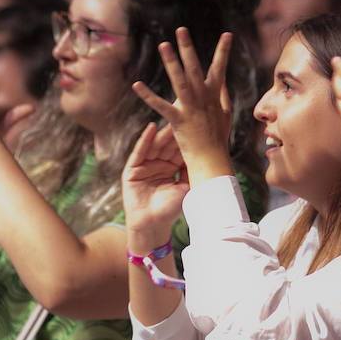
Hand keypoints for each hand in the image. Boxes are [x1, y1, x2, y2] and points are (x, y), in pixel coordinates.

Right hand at [122, 122, 189, 245]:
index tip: (198, 124)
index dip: (188, 138)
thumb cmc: (171, 209)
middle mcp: (158, 164)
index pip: (180, 149)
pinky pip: (140, 151)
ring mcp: (145, 166)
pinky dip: (145, 139)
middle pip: (168, 144)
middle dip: (176, 130)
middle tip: (185, 114)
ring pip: (156, 145)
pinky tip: (152, 127)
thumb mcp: (186, 186)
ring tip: (172, 117)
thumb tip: (208, 152)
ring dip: (164, 132)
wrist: (153, 225)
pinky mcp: (132, 169)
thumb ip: (192, 170)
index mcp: (172, 168)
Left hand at [131, 28, 233, 179]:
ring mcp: (191, 108)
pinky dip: (148, 95)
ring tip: (163, 45)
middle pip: (194, 68)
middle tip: (181, 30)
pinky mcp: (178, 120)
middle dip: (187, 48)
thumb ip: (223, 95)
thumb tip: (222, 80)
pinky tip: (137, 84)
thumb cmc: (219, 139)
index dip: (224, 51)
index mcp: (215, 95)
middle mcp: (203, 98)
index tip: (227, 34)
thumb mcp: (225, 114)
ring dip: (171, 62)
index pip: (220, 68)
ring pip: (179, 80)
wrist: (212, 160)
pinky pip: (160, 105)